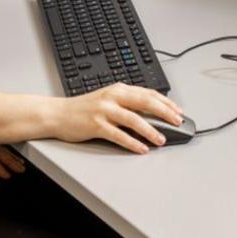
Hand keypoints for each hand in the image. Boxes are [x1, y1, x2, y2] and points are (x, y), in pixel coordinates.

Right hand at [52, 83, 184, 153]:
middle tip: (178, 122)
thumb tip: (152, 115)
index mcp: (119, 89)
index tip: (178, 111)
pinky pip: (118, 135)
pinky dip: (132, 142)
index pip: (148, 93)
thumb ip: (127, 104)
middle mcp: (113, 96)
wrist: (58, 113)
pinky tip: (141, 148)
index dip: (166, 102)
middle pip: (145, 102)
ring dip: (151, 130)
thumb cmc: (84, 109)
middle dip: (165, 113)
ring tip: (161, 139)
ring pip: (134, 119)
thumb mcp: (108, 99)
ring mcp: (104, 110)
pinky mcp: (96, 124)